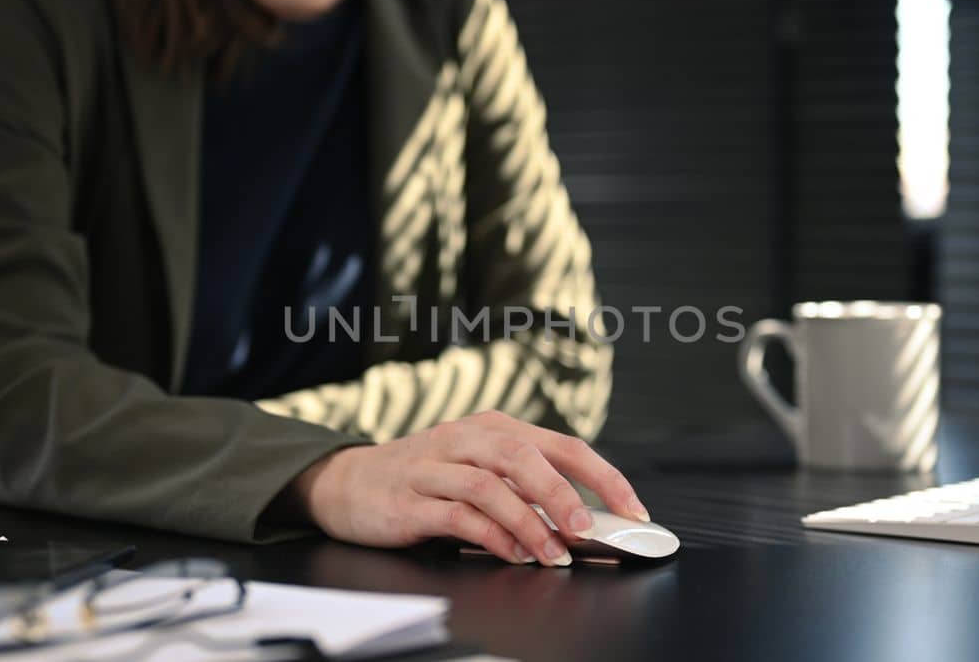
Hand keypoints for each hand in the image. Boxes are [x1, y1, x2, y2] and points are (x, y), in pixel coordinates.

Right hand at [292, 410, 648, 565]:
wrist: (347, 483)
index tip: (632, 509)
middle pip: (523, 456)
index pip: (562, 444)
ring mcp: (434, 466)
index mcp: (492, 426)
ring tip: (553, 552)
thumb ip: (522, 487)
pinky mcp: (409, 500)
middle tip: (589, 530)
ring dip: (528, 521)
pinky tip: (512, 553)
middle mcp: (464, 437)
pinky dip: (490, 535)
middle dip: (564, 495)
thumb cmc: (423, 479)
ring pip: (490, 484)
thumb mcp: (476, 469)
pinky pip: (457, 515)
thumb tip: (582, 521)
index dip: (602, 476)